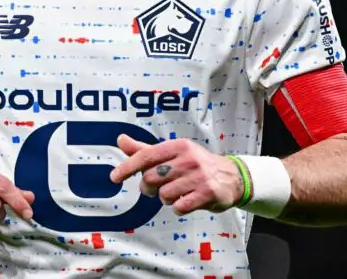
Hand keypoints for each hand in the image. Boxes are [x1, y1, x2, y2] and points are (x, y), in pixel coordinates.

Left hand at [109, 134, 243, 214]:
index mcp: (178, 146)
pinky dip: (178, 207)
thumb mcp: (172, 153)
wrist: (231, 177)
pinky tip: (185, 201)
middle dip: (150, 187)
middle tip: (158, 187)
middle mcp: (188, 159)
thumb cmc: (195, 164)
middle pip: (151, 178)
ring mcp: (198, 177)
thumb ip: (145, 149)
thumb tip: (120, 139)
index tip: (114, 177)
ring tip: (177, 192)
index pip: (146, 156)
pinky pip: (179, 207)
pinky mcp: (207, 194)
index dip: (127, 167)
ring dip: (166, 198)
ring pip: (164, 195)